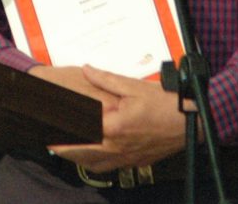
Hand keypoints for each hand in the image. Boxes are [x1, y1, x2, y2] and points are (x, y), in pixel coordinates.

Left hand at [44, 64, 195, 172]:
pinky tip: (88, 158)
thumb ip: (106, 79)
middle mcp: (117, 147)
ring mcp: (126, 158)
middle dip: (61, 147)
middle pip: (80, 152)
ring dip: (75, 158)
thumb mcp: (134, 86)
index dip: (61, 126)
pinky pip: (107, 168)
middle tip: (46, 140)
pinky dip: (93, 164)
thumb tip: (87, 69)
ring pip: (92, 164)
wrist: (192, 123)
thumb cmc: (166, 104)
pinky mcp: (134, 162)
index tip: (46, 122)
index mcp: (114, 127)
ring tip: (61, 150)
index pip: (79, 128)